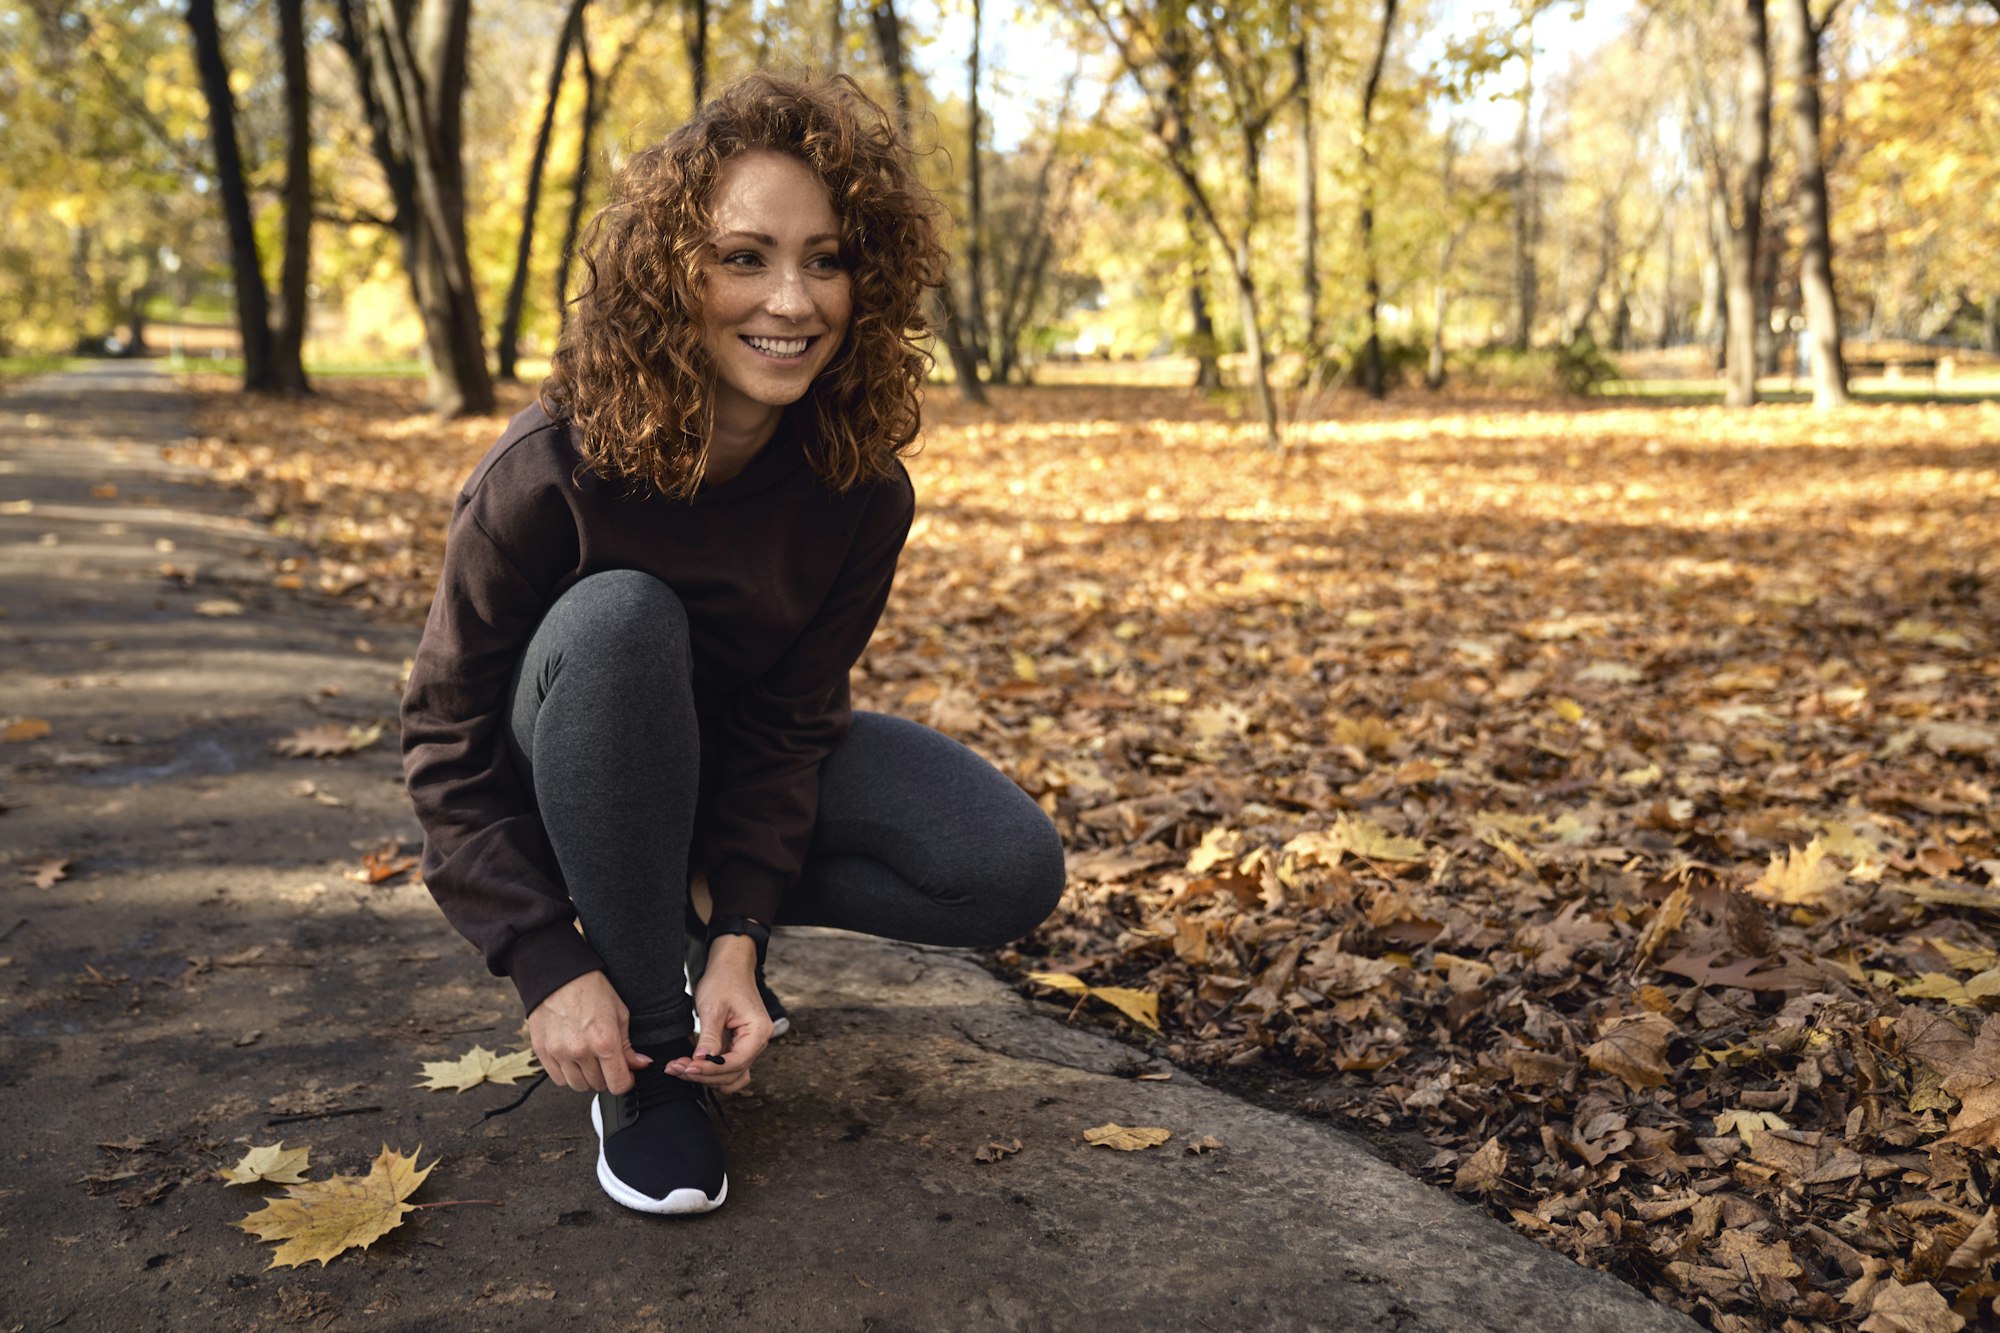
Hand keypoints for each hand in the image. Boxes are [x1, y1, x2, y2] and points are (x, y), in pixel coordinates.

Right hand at [527, 970, 648, 1093]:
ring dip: (586, 1078)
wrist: (558, 976)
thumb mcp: (619, 1013)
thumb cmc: (590, 989)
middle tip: (606, 1060)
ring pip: (578, 1086)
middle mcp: (581, 1051)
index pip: (619, 1085)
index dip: (626, 1082)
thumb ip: (628, 1045)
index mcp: (605, 1041)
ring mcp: (559, 1053)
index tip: (626, 1075)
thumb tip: (640, 1064)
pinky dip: (567, 1074)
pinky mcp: (543, 1052)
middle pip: (598, 1086)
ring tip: (589, 1059)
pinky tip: (572, 1059)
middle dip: (606, 1076)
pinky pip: (558, 1079)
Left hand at [663, 935, 770, 1094]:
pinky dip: (709, 1070)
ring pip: (729, 1075)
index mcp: (758, 1031)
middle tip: (676, 1068)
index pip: (736, 1062)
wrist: (729, 967)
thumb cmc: (724, 981)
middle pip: (732, 1073)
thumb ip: (710, 1036)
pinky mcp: (737, 1047)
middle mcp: (757, 1042)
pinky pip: (725, 1067)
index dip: (711, 1069)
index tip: (687, 1067)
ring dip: (705, 1076)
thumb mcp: (713, 1007)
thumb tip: (702, 1061)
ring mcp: (748, 1046)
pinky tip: (690, 1064)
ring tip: (680, 1067)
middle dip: (703, 1073)